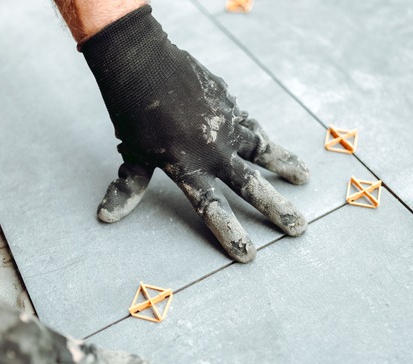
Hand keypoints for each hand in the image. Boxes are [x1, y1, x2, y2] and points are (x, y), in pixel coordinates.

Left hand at [82, 6, 309, 262]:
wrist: (142, 60)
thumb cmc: (132, 112)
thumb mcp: (132, 152)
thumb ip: (130, 186)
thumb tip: (106, 217)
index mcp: (188, 168)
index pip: (213, 209)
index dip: (230, 233)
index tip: (249, 255)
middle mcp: (213, 150)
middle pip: (251, 187)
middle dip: (276, 209)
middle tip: (298, 228)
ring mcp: (226, 125)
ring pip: (264, 150)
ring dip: (286, 166)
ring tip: (305, 179)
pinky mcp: (231, 104)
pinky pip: (251, 125)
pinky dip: (263, 137)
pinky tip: (274, 145)